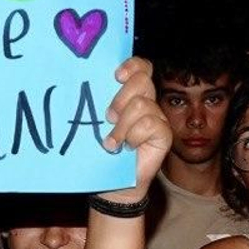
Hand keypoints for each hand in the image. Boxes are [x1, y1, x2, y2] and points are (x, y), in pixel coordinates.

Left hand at [100, 57, 170, 200]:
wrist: (112, 182)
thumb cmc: (101, 151)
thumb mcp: (97, 122)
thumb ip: (99, 101)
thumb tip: (84, 83)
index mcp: (131, 95)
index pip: (141, 67)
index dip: (132, 65)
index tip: (116, 76)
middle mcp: (147, 102)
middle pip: (142, 81)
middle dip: (121, 98)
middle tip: (109, 118)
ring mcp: (157, 118)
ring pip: (143, 104)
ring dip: (123, 125)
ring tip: (112, 141)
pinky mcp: (164, 134)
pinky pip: (151, 124)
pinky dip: (134, 136)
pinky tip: (127, 147)